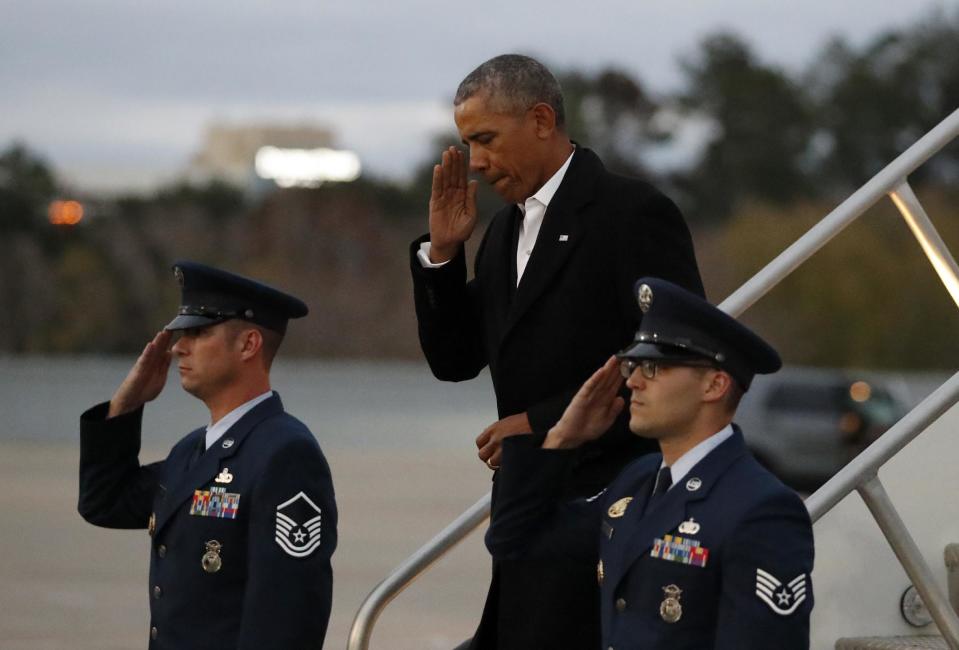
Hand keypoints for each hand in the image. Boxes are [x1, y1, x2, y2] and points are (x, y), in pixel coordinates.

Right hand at [108, 330, 173, 417]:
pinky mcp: (138, 370)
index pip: (164, 349)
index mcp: (157, 363)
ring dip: (157, 341)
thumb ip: (164, 365)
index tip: (178, 332)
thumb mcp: (160, 376)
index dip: (170, 340)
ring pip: (152, 351)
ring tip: (163, 332)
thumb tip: (169, 353)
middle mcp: (150, 361)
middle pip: (159, 347)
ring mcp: (144, 365)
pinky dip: (147, 352)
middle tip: (172, 326)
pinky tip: (151, 345)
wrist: (132, 400)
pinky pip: (143, 360)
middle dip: (165, 337)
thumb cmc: (145, 388)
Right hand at [428, 146, 478, 262]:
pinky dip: (437, 178)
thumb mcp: (471, 215)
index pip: (462, 177)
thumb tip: (474, 182)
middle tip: (453, 148)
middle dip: (454, 161)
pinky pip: (437, 188)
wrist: (449, 242)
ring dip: (446, 166)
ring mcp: (443, 197)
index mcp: (463, 195)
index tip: (462, 153)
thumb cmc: (461, 231)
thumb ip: (471, 199)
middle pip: (453, 174)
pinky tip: (438, 168)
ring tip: (446, 153)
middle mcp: (453, 193)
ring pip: (445, 178)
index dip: (462, 166)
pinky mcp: (435, 202)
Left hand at [476, 412, 531, 468]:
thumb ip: (494, 431)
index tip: (489, 449)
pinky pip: (502, 466)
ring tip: (503, 461)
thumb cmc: (524, 422)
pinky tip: (509, 462)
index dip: (484, 447)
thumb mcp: (505, 422)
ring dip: (495, 464)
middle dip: (488, 457)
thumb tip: (487, 438)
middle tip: (495, 457)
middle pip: (482, 455)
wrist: (537, 423)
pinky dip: (504, 466)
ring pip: (490, 463)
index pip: (479, 443)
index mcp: (493, 429)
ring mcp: (503, 449)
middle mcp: (496, 439)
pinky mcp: (512, 455)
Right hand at [543, 357, 624, 449]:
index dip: (622, 376)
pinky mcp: (582, 397)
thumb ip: (614, 410)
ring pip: (600, 379)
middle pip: (609, 378)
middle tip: (623, 357)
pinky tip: (601, 372)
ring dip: (607, 369)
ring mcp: (590, 394)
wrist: (573, 435)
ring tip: (614, 360)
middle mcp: (598, 394)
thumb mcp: (607, 420)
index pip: (615, 384)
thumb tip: (622, 399)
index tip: (630, 367)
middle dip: (616, 368)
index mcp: (605, 400)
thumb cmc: (588, 428)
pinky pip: (590, 386)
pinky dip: (595, 378)